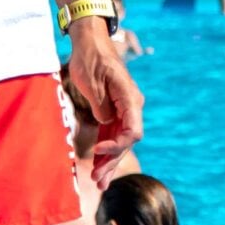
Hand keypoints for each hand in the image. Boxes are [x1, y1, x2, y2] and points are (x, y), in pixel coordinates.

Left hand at [65, 23, 143, 186]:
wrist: (90, 42)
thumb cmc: (91, 58)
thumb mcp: (92, 81)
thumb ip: (101, 106)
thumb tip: (106, 122)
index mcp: (130, 98)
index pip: (133, 131)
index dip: (118, 145)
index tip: (98, 149)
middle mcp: (131, 106)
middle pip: (127, 141)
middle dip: (113, 162)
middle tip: (98, 181)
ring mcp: (123, 109)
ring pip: (120, 141)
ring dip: (109, 161)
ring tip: (98, 182)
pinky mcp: (112, 111)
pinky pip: (112, 134)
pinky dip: (105, 150)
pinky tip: (98, 166)